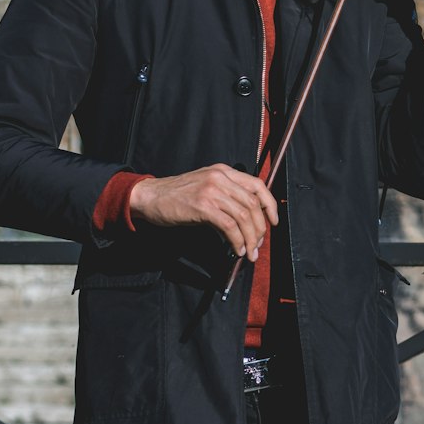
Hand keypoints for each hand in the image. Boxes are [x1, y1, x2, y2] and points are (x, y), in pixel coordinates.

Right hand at [129, 164, 277, 261]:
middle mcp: (220, 178)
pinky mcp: (203, 206)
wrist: (150, 197)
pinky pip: (229, 226)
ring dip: (250, 238)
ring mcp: (212, 191)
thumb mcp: (206, 186)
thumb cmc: (177, 195)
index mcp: (224, 171)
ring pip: (243, 217)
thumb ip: (227, 194)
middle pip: (253, 204)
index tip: (273, 221)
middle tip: (258, 245)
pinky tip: (237, 249)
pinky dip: (237, 241)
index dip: (270, 204)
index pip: (257, 185)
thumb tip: (248, 219)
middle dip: (260, 229)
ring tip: (249, 252)